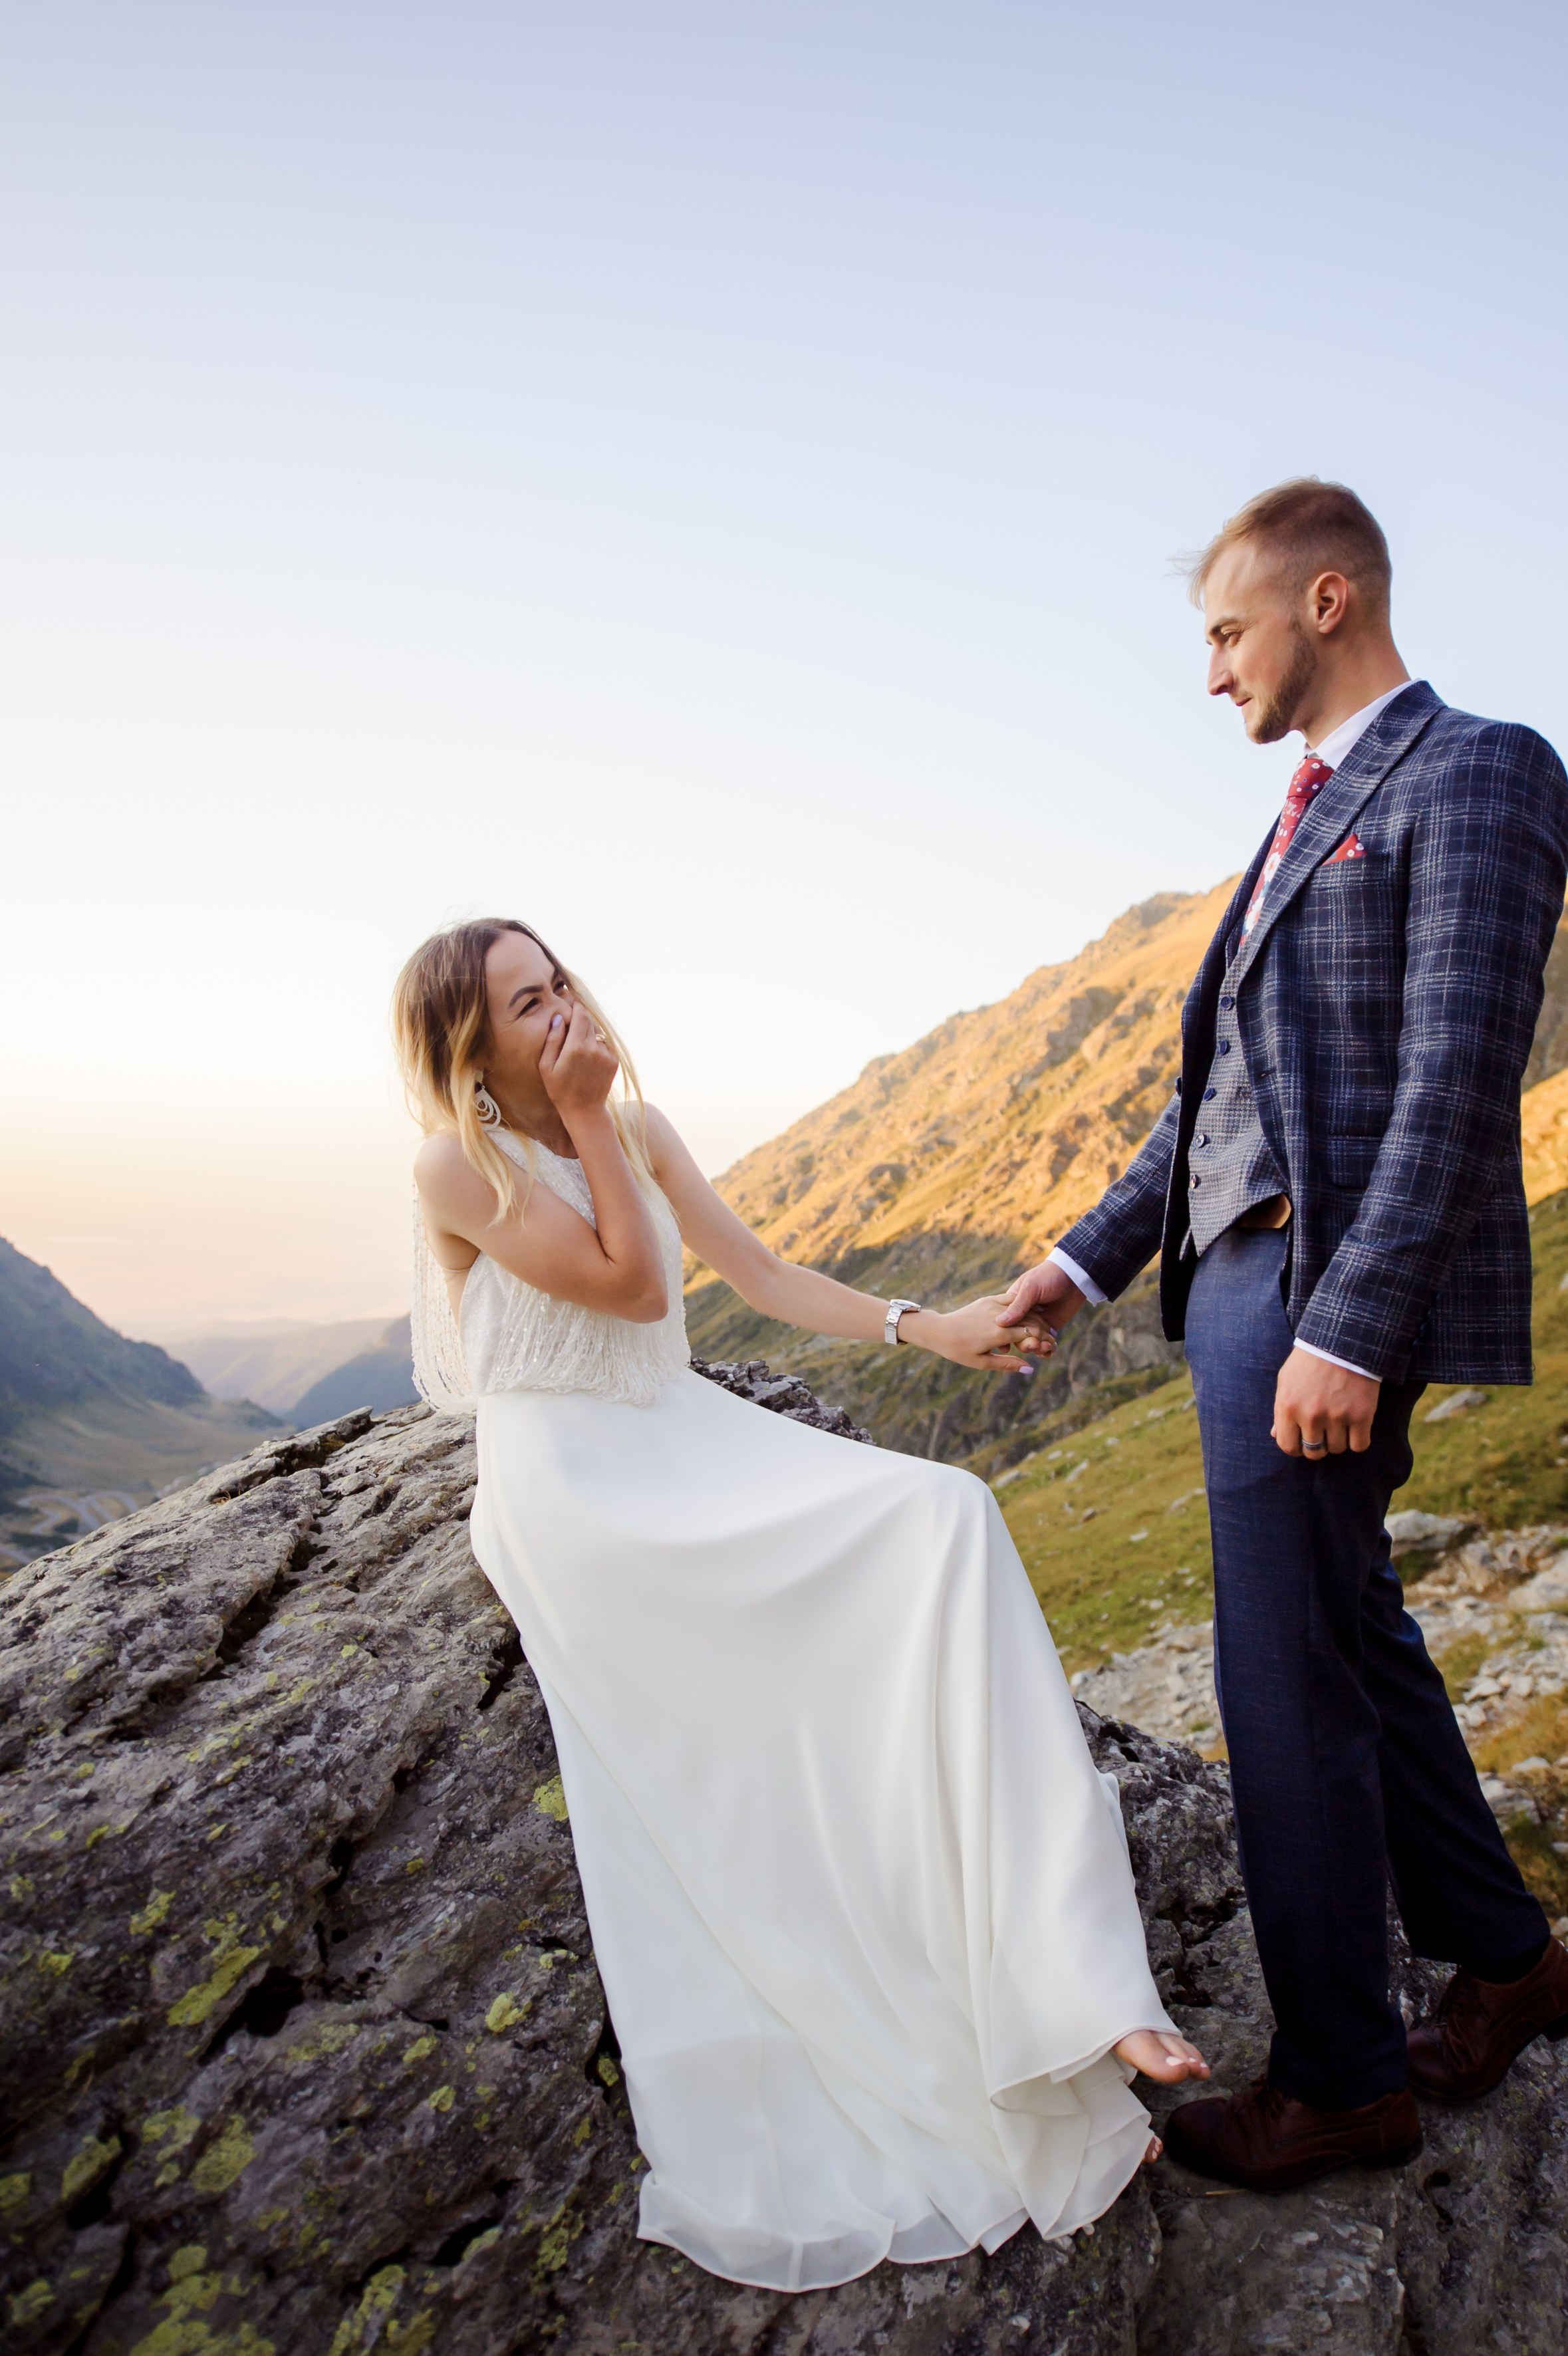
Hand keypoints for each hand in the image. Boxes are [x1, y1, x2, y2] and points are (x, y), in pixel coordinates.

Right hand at [538, 1000, 619, 1123]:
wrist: (584, 1110)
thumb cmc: (560, 1090)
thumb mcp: (547, 1067)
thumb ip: (552, 1040)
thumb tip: (558, 1018)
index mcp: (576, 1047)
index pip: (580, 1015)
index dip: (575, 1006)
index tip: (569, 1001)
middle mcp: (594, 1048)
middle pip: (589, 1020)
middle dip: (580, 1016)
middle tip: (571, 1017)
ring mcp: (606, 1054)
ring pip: (598, 1031)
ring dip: (588, 1030)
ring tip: (577, 1039)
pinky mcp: (614, 1060)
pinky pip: (604, 1043)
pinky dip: (596, 1042)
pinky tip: (586, 1054)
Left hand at [921, 1294, 1058, 1372]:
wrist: (939, 1330)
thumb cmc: (959, 1351)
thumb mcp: (982, 1363)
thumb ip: (1008, 1364)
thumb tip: (1030, 1369)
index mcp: (998, 1334)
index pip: (1031, 1334)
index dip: (1045, 1341)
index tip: (1052, 1347)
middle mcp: (998, 1317)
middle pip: (1031, 1321)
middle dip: (1045, 1330)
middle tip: (1053, 1338)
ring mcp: (993, 1306)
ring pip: (1023, 1309)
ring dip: (1036, 1318)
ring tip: (1045, 1327)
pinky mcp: (988, 1300)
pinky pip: (1011, 1300)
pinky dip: (1023, 1307)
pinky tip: (1030, 1313)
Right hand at [994, 1259, 1085, 1349]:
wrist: (1073, 1276)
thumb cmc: (1048, 1276)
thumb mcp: (1030, 1288)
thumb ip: (1017, 1306)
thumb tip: (999, 1322)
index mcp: (1012, 1304)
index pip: (1004, 1323)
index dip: (1003, 1336)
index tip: (1004, 1347)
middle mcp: (1023, 1315)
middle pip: (1017, 1336)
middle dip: (1023, 1343)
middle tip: (1033, 1345)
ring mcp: (1037, 1323)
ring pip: (1030, 1342)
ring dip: (1036, 1348)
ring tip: (1044, 1347)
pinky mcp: (1050, 1328)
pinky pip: (1045, 1343)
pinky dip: (1046, 1350)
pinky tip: (1050, 1351)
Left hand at [1272, 1347, 1379, 1456]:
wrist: (1342, 1341)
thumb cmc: (1309, 1361)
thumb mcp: (1286, 1381)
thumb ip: (1280, 1410)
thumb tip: (1276, 1435)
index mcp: (1288, 1408)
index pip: (1288, 1446)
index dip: (1296, 1447)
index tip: (1303, 1440)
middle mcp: (1311, 1416)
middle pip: (1314, 1452)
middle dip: (1318, 1445)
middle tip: (1324, 1432)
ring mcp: (1337, 1417)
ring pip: (1337, 1449)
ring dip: (1339, 1440)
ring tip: (1340, 1422)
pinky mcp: (1361, 1416)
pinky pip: (1359, 1445)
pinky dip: (1358, 1439)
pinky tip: (1356, 1426)